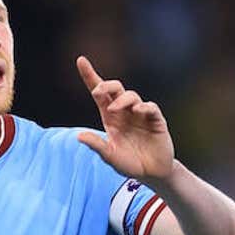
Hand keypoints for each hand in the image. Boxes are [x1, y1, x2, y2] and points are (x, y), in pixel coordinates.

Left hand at [75, 56, 174, 181]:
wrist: (152, 174)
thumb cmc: (129, 163)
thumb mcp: (110, 156)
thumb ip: (97, 146)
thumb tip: (79, 136)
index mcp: (110, 117)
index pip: (99, 93)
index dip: (90, 76)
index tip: (81, 60)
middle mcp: (124, 112)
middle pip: (115, 89)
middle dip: (107, 85)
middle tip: (99, 91)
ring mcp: (140, 115)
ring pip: (132, 96)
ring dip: (122, 100)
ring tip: (114, 110)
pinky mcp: (156, 120)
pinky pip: (150, 108)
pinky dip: (144, 107)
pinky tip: (137, 111)